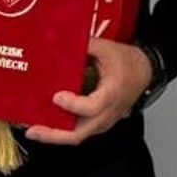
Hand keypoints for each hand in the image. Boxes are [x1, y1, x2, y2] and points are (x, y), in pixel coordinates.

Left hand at [29, 38, 151, 145]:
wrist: (144, 72)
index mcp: (112, 92)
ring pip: (77, 136)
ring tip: (33, 129)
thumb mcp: (106, 48)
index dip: (74, 105)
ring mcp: (103, 121)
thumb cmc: (126, 62)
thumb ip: (83, 45)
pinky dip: (61, 131)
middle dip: (54, 135)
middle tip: (33, 130)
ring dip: (54, 136)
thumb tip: (59, 40)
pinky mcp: (97, 123)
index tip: (57, 96)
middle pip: (80, 133)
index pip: (92, 106)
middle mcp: (107, 112)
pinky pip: (78, 132)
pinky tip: (46, 125)